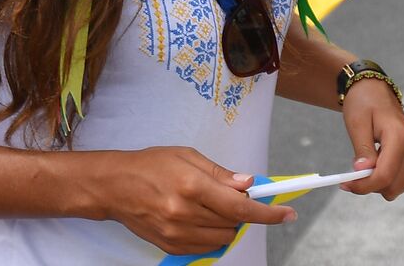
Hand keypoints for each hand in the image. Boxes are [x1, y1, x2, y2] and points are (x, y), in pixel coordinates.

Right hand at [96, 146, 294, 254]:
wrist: (115, 187)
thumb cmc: (152, 165)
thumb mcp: (188, 156)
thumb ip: (221, 173)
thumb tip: (249, 184)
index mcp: (192, 186)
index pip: (240, 207)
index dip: (267, 213)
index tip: (287, 214)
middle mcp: (185, 213)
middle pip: (234, 224)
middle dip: (242, 211)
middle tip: (233, 195)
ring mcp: (177, 234)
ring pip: (222, 238)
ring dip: (228, 224)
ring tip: (211, 204)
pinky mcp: (170, 247)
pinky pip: (206, 248)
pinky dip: (213, 234)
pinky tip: (201, 217)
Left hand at [338, 79, 403, 199]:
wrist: (375, 92)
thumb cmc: (364, 103)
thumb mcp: (357, 123)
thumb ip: (362, 148)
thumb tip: (363, 172)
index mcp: (400, 135)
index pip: (385, 174)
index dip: (365, 185)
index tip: (346, 184)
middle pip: (393, 184)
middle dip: (371, 185)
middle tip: (354, 175)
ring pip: (399, 186)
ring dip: (380, 183)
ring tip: (369, 164)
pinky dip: (390, 180)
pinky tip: (380, 164)